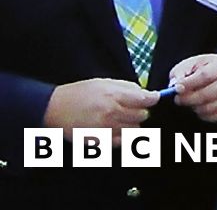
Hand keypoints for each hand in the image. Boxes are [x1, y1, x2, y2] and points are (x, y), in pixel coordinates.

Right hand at [43, 78, 158, 145]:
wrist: (54, 108)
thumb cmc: (79, 93)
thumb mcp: (103, 82)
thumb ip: (127, 87)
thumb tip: (146, 93)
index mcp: (113, 96)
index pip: (145, 100)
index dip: (152, 98)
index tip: (154, 98)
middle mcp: (111, 113)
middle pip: (142, 116)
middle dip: (139, 111)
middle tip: (130, 108)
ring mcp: (105, 129)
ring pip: (135, 130)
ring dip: (131, 124)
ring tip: (120, 119)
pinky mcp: (99, 142)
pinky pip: (122, 142)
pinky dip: (122, 136)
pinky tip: (114, 129)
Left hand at [169, 54, 216, 122]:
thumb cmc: (203, 69)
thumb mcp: (191, 64)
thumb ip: (181, 72)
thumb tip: (175, 85)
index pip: (205, 76)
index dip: (189, 84)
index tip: (176, 89)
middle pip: (208, 94)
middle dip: (189, 99)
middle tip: (178, 99)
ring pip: (210, 108)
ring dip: (195, 107)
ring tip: (189, 102)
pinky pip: (214, 117)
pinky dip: (203, 115)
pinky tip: (199, 107)